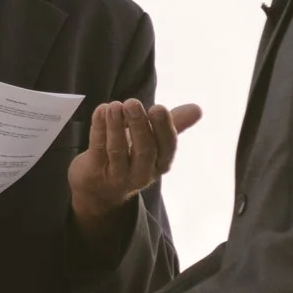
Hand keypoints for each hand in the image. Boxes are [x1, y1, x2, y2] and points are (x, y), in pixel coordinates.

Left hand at [68, 100, 202, 223]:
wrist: (99, 189)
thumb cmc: (131, 157)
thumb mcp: (154, 142)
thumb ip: (173, 124)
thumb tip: (197, 109)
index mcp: (160, 163)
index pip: (167, 147)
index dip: (163, 128)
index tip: (158, 108)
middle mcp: (142, 173)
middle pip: (143, 149)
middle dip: (138, 125)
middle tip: (132, 103)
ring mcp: (117, 175)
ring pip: (118, 150)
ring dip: (115, 126)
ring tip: (114, 105)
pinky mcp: (95, 173)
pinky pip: (98, 149)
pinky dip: (99, 128)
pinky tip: (101, 111)